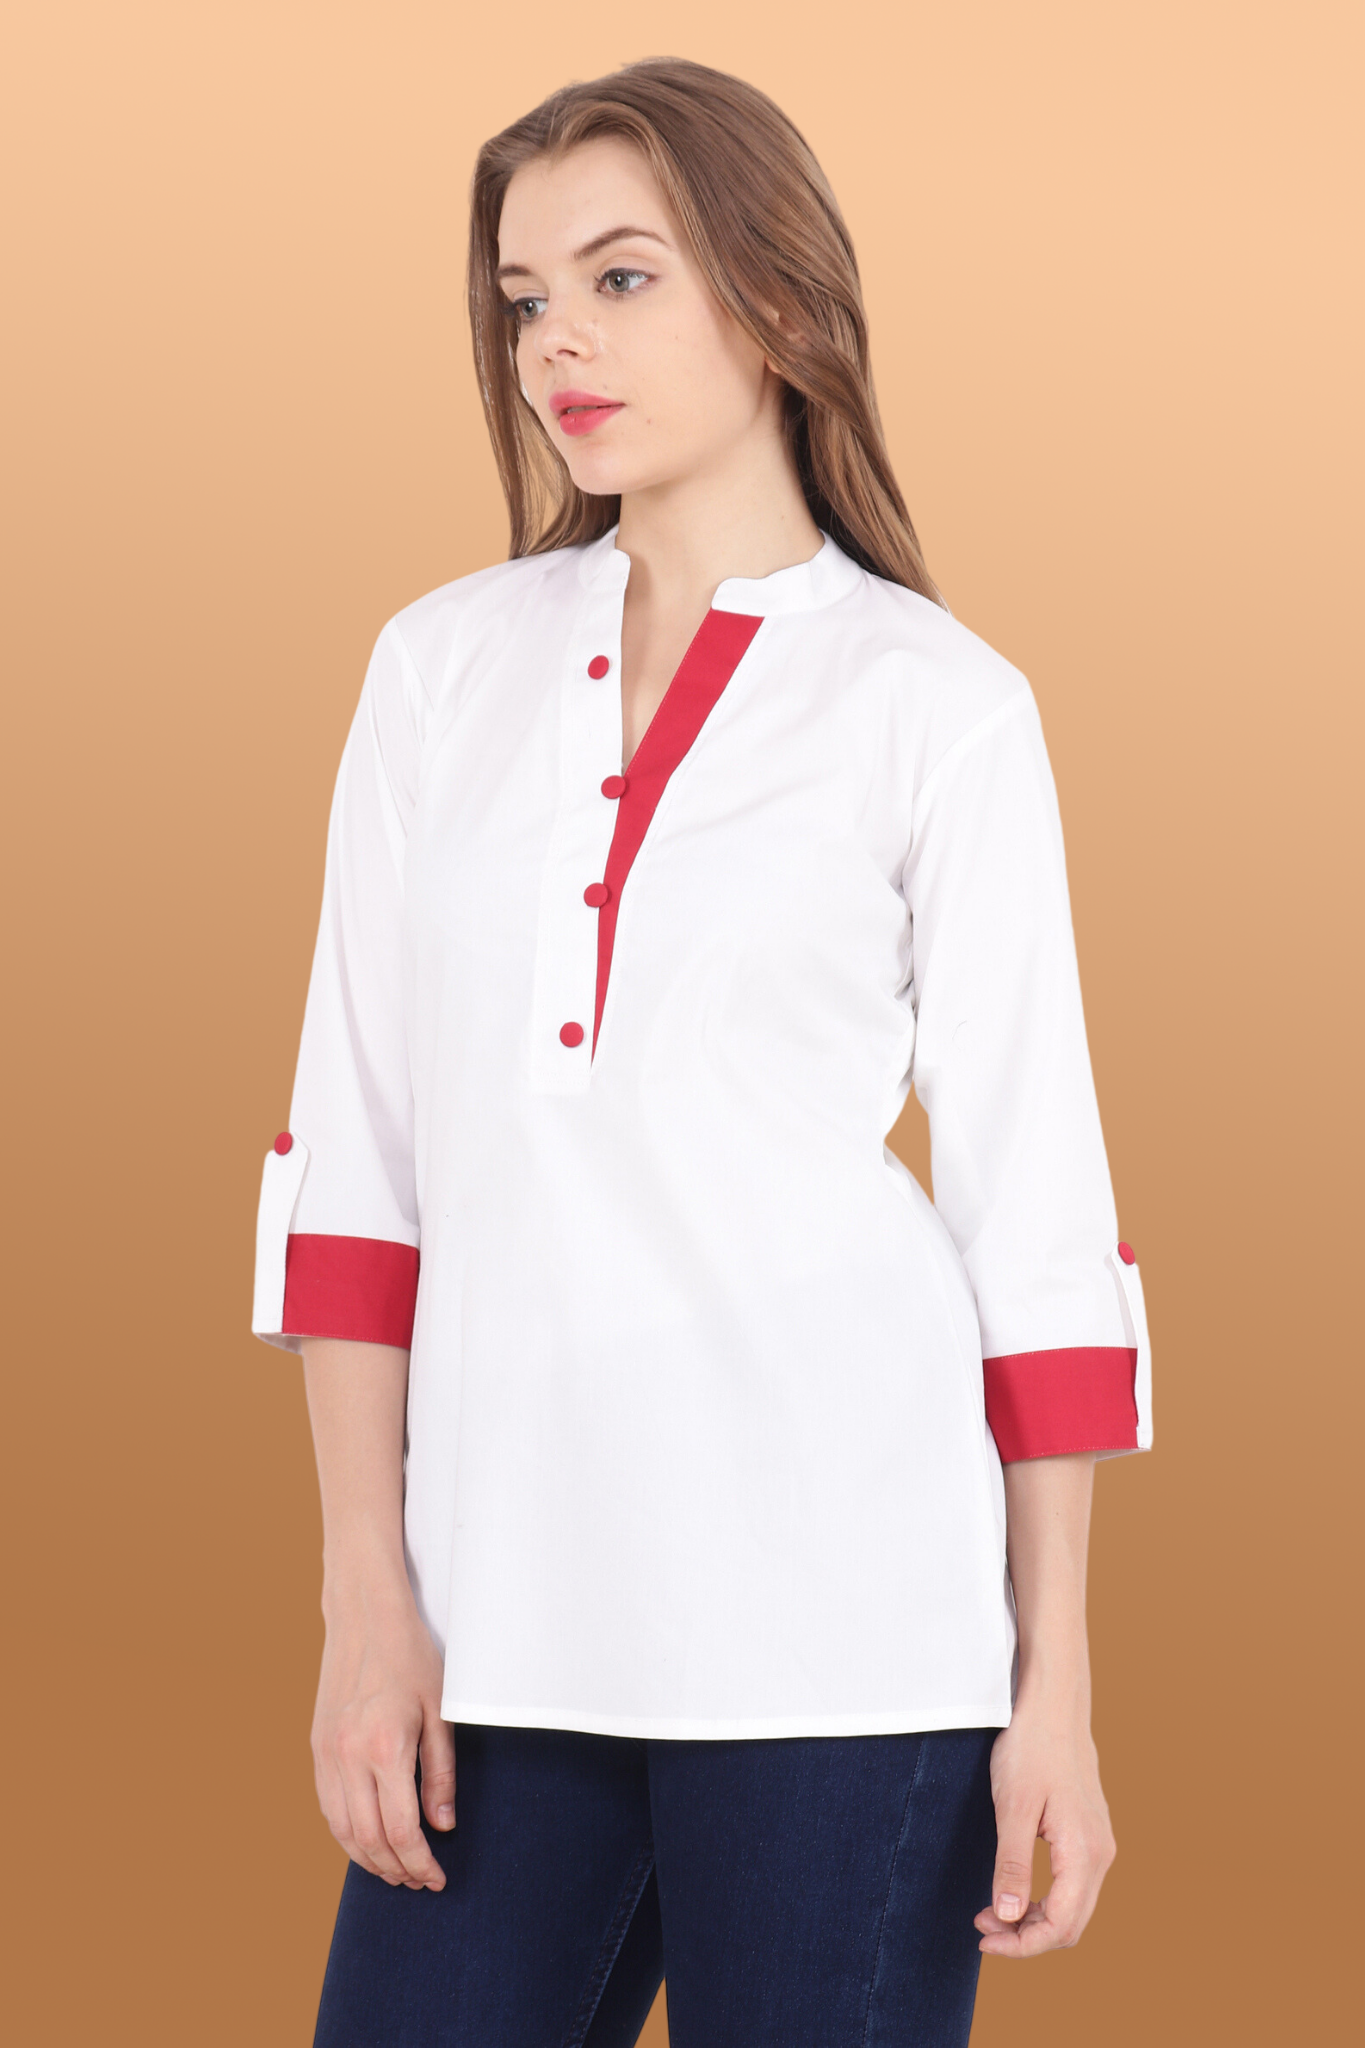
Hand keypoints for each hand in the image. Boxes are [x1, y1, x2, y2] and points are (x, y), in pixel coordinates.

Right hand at [310, 1574, 454, 1890]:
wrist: (365, 1618)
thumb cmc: (412, 1659)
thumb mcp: (440, 1712)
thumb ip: (440, 1774)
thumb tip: (441, 1826)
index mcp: (385, 1747)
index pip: (401, 1830)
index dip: (420, 1862)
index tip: (437, 1878)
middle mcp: (348, 1756)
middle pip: (368, 1839)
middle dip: (395, 1869)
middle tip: (419, 1882)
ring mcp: (326, 1753)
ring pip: (341, 1829)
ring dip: (367, 1859)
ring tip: (395, 1871)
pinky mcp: (316, 1747)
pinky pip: (327, 1806)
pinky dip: (346, 1834)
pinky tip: (367, 1841)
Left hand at [974, 1690, 1115, 1955]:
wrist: (1053, 1706)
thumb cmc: (1031, 1749)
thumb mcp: (1013, 1807)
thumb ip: (1011, 1864)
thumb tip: (1007, 1916)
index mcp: (1084, 1852)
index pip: (1060, 1926)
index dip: (1021, 1944)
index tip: (984, 1939)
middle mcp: (1101, 1855)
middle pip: (1071, 1925)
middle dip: (1027, 1937)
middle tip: (983, 1926)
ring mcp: (1099, 1844)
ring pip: (1074, 1907)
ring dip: (1035, 1919)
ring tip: (992, 1910)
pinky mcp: (1090, 1834)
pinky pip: (1074, 1886)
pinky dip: (1045, 1899)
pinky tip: (1016, 1889)